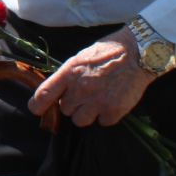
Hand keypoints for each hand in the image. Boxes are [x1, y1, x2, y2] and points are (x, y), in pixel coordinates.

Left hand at [27, 29, 153, 127]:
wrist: (138, 53)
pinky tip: (112, 102)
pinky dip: (106, 116)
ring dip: (87, 113)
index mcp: (70, 72)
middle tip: (85, 94)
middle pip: (65, 110)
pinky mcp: (113, 111)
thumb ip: (68, 76)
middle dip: (73, 104)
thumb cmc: (108, 52)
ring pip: (80, 121)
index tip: (36, 109)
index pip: (44, 94)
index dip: (37, 106)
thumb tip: (57, 92)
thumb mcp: (81, 58)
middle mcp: (81, 88)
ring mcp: (97, 101)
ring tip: (97, 100)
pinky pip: (102, 122)